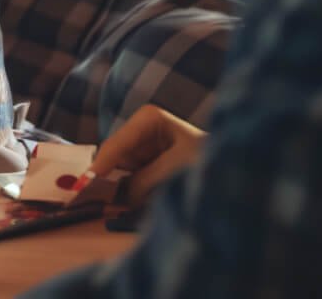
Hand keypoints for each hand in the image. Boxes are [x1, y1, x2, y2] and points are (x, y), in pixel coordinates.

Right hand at [91, 104, 206, 207]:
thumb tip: (120, 198)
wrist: (237, 166)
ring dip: (120, 187)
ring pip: (121, 170)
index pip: (115, 144)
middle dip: (108, 177)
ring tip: (119, 203)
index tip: (85, 186)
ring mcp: (146, 146)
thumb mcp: (175, 169)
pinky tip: (133, 200)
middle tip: (94, 199)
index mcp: (147, 118)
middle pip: (114, 157)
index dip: (100, 167)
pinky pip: (131, 178)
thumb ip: (142, 182)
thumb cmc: (209, 159)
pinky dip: (131, 191)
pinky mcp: (150, 163)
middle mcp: (142, 129)